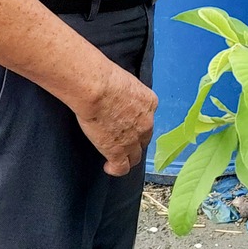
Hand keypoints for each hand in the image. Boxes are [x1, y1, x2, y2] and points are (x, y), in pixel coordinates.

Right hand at [71, 58, 158, 175]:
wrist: (97, 89)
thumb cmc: (106, 78)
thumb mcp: (126, 82)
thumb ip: (127, 94)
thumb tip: (117, 96)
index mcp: (150, 103)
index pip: (147, 118)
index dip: (137, 123)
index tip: (127, 123)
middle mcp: (147, 123)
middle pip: (144, 138)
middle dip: (135, 141)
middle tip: (121, 140)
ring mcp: (134, 140)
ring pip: (136, 156)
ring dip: (128, 157)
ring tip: (117, 158)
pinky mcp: (118, 151)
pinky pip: (122, 168)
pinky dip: (116, 169)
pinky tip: (108, 167)